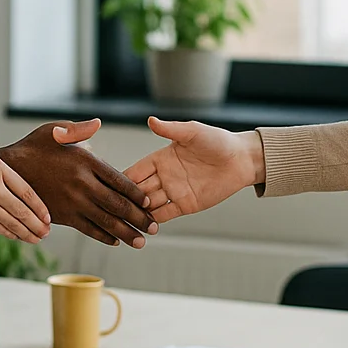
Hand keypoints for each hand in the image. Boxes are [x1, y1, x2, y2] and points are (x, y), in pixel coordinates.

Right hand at [0, 119, 156, 247]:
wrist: (7, 172)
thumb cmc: (34, 148)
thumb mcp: (54, 131)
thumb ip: (78, 130)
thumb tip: (98, 123)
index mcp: (85, 162)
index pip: (119, 179)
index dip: (136, 193)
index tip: (149, 201)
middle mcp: (82, 184)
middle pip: (117, 204)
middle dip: (138, 217)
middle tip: (154, 227)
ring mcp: (72, 202)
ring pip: (105, 220)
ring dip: (126, 232)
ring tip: (141, 242)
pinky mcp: (62, 216)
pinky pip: (88, 228)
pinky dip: (103, 236)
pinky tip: (116, 241)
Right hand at [0, 138, 49, 242]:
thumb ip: (3, 170)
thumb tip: (17, 186)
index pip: (27, 193)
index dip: (40, 208)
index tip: (49, 217)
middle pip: (21, 212)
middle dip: (36, 225)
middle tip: (47, 233)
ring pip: (8, 222)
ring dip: (25, 233)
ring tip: (36, 239)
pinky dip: (7, 232)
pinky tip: (15, 236)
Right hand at [123, 117, 262, 223]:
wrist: (241, 159)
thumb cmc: (218, 141)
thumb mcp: (193, 132)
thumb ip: (171, 129)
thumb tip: (151, 120)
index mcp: (161, 158)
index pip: (136, 171)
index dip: (123, 179)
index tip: (106, 186)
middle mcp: (164, 176)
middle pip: (139, 190)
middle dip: (126, 200)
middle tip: (110, 209)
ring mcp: (174, 191)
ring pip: (149, 205)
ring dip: (137, 213)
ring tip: (122, 222)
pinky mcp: (186, 204)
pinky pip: (166, 214)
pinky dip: (154, 221)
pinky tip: (144, 228)